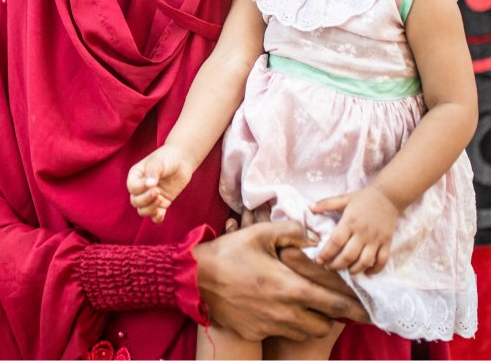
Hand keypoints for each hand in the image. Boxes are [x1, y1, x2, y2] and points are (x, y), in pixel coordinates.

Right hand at [126, 145, 192, 222]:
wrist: (182, 160)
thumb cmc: (167, 158)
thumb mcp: (158, 162)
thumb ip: (153, 173)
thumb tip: (149, 185)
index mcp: (135, 176)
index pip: (132, 188)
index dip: (141, 189)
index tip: (154, 185)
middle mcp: (141, 188)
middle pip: (136, 202)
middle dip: (146, 200)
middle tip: (158, 192)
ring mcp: (150, 196)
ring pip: (143, 211)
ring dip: (151, 210)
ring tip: (161, 201)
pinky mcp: (161, 202)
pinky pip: (155, 216)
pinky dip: (156, 218)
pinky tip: (162, 214)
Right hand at [192, 220, 368, 342]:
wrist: (196, 277)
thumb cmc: (231, 252)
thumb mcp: (261, 233)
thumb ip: (292, 230)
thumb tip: (315, 236)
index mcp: (290, 287)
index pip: (333, 303)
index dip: (354, 308)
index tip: (368, 310)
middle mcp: (284, 312)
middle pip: (323, 324)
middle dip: (330, 315)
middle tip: (330, 302)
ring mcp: (269, 326)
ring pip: (303, 331)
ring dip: (309, 320)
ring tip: (304, 303)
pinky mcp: (255, 333)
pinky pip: (279, 331)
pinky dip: (284, 322)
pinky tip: (275, 306)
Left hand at [310, 185, 399, 274]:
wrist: (388, 196)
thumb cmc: (363, 198)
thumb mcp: (343, 198)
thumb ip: (326, 204)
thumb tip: (309, 208)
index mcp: (350, 221)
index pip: (336, 241)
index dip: (326, 253)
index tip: (318, 260)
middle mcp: (362, 232)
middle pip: (348, 255)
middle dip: (336, 265)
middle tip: (329, 268)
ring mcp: (376, 239)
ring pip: (365, 261)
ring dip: (354, 270)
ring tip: (346, 271)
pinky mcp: (387, 243)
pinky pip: (382, 261)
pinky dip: (375, 270)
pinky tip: (366, 272)